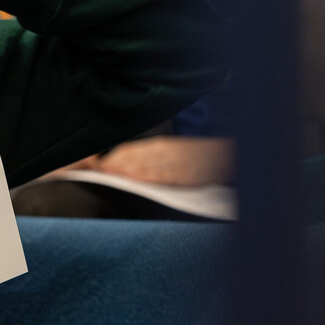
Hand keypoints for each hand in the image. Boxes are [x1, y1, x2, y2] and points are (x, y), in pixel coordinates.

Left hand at [90, 136, 235, 186]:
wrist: (229, 157)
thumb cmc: (199, 156)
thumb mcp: (175, 151)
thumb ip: (153, 156)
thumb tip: (128, 163)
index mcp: (161, 145)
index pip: (130, 150)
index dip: (112, 157)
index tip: (96, 164)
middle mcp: (165, 151)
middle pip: (133, 157)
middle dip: (113, 164)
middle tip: (95, 170)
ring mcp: (175, 163)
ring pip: (144, 165)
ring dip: (124, 170)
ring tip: (107, 174)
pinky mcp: (185, 175)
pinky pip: (162, 175)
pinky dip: (146, 177)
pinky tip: (133, 179)